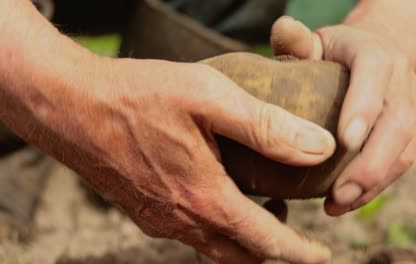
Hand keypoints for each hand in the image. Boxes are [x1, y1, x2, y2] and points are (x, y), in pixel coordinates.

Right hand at [69, 58, 333, 262]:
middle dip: (271, 248)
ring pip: (213, 246)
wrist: (70, 106)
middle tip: (290, 224)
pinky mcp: (142, 209)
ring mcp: (158, 218)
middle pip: (240, 255)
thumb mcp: (211, 98)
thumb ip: (268, 126)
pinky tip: (216, 192)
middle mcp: (181, 219)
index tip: (322, 257)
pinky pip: (188, 231)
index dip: (299, 252)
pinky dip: (214, 224)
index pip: (266, 242)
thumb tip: (319, 147)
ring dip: (242, 236)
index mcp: (205, 198)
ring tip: (260, 204)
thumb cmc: (138, 97)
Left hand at [270, 17, 415, 215]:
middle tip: (337, 195)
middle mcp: (401, 81)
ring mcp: (411, 108)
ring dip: (373, 183)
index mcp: (376, 54)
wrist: (375, 53)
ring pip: (404, 150)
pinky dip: (376, 186)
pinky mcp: (411, 131)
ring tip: (337, 205)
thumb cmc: (333, 52)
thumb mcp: (315, 42)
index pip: (375, 77)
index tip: (343, 142)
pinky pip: (401, 162)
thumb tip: (283, 29)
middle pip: (398, 124)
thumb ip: (298, 40)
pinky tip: (347, 201)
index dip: (363, 109)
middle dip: (369, 164)